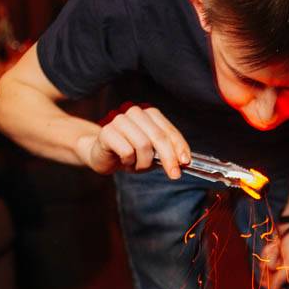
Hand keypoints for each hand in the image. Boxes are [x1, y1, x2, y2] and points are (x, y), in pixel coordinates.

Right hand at [76, 104, 190, 178]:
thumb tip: (184, 161)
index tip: (185, 162)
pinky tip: (123, 160)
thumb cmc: (130, 154)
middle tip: (174, 175)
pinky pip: (126, 151)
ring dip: (143, 162)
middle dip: (169, 158)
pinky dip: (128, 161)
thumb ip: (167, 154)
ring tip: (136, 164)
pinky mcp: (106, 132)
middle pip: (159, 137)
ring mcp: (120, 120)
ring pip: (143, 144)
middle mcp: (135, 113)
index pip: (168, 130)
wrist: (102, 156)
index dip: (179, 146)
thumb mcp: (153, 155)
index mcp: (149, 115)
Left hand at [259, 225, 288, 288]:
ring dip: (269, 257)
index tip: (266, 283)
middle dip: (270, 269)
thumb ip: (282, 277)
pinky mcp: (273, 254)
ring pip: (266, 268)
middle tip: (274, 259)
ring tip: (277, 248)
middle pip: (272, 280)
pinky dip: (268, 251)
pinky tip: (274, 244)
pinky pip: (265, 258)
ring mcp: (280, 262)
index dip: (274, 288)